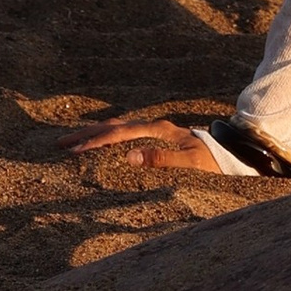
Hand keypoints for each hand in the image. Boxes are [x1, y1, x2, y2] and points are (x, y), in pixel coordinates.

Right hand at [65, 117, 234, 175]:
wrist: (230, 154)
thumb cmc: (210, 162)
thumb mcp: (188, 164)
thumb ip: (160, 159)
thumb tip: (129, 156)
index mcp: (159, 131)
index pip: (120, 134)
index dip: (96, 142)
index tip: (74, 150)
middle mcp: (154, 127)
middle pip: (114, 126)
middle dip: (87, 134)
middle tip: (60, 143)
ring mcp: (155, 131)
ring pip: (119, 129)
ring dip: (96, 134)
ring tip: (72, 143)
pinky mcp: (157, 138)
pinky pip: (127, 135)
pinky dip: (109, 138)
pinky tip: (101, 145)